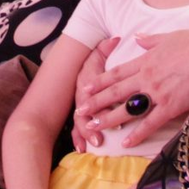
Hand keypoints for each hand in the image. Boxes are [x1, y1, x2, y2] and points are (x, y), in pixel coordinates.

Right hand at [71, 36, 118, 150]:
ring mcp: (78, 105)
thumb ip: (105, 47)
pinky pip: (75, 128)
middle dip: (92, 125)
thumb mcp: (96, 53)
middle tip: (101, 138)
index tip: (110, 113)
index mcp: (86, 80)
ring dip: (86, 134)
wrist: (71, 63)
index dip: (101, 104)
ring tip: (95, 144)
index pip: (92, 94)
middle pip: (85, 111)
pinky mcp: (79, 113)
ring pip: (80, 121)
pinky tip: (81, 149)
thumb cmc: (89, 61)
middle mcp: (80, 94)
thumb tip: (117, 38)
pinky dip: (78, 139)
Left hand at [78, 27, 188, 148]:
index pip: (117, 73)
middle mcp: (146, 78)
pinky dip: (137, 133)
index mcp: (145, 61)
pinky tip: (126, 142)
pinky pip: (150, 123)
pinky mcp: (170, 106)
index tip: (86, 88)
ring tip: (94, 127)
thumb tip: (139, 38)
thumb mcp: (168, 36)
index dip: (100, 82)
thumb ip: (150, 40)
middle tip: (81, 110)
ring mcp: (157, 93)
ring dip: (109, 118)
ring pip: (127, 108)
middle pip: (116, 92)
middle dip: (97, 102)